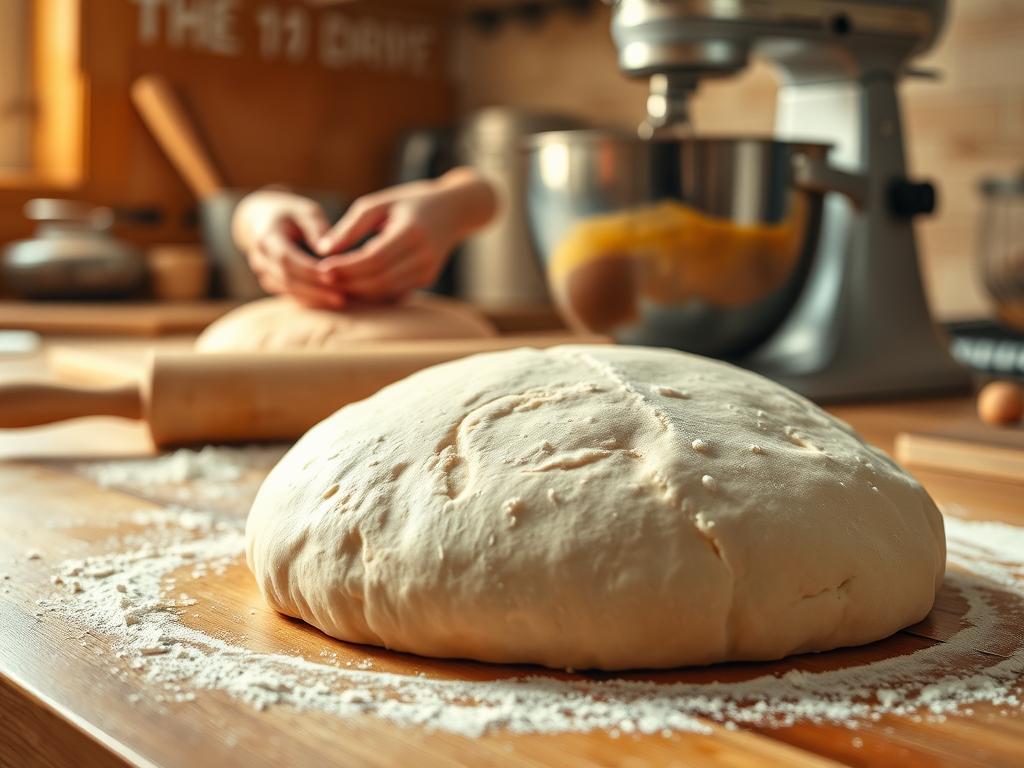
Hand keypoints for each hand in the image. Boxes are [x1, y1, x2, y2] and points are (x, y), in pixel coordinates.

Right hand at [232, 190, 343, 308]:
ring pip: (287, 290)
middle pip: (286, 278)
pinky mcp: (270, 280)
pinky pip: (288, 294)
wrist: (261, 219)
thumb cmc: (290, 212)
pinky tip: (329, 302)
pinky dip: (308, 299)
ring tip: (341, 301)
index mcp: (267, 235)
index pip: (286, 258)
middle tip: (342, 297)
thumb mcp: (305, 211)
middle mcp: (261, 256)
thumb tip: (327, 251)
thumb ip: (316, 227)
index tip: (333, 276)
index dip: (309, 270)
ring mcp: (263, 271)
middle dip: (314, 289)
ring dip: (313, 298)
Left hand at [315, 168, 497, 300]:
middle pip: (380, 279)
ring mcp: (428, 270)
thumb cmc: (410, 202)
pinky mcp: (427, 279)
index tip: (322, 268)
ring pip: (386, 290)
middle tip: (322, 280)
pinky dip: (371, 292)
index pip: (374, 258)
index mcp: (412, 232)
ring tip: (333, 285)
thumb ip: (351, 226)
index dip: (347, 267)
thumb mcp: (379, 203)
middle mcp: (424, 255)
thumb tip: (323, 250)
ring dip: (358, 292)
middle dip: (349, 283)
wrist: (455, 210)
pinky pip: (394, 291)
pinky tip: (352, 287)